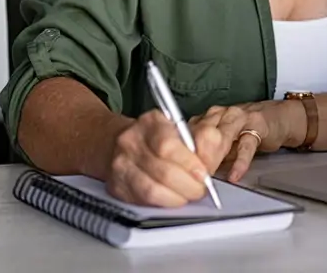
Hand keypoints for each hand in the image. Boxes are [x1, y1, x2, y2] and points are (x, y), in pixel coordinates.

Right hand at [103, 110, 226, 207]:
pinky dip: (163, 203)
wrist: (116, 143)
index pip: (168, 145)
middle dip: (188, 186)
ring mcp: (121, 164)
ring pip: (152, 189)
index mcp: (151, 122)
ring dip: (177, 197)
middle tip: (200, 189)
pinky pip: (143, 200)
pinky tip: (172, 199)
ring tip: (187, 195)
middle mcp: (131, 141)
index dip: (189, 163)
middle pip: (163, 171)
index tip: (204, 174)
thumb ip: (200, 142)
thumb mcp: (180, 130)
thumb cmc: (156, 139)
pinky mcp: (116, 185)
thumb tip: (210, 164)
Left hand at [189, 101, 305, 182]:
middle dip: (195, 158)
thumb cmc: (243, 132)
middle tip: (192, 178)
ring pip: (220, 136)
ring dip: (212, 158)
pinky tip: (234, 175)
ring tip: (208, 176)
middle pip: (200, 133)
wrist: (274, 118)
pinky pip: (246, 145)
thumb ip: (204, 155)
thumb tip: (186, 176)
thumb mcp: (219, 143)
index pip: (187, 134)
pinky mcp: (257, 126)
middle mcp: (219, 114)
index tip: (178, 173)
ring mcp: (238, 118)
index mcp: (205, 118)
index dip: (181, 155)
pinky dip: (239, 162)